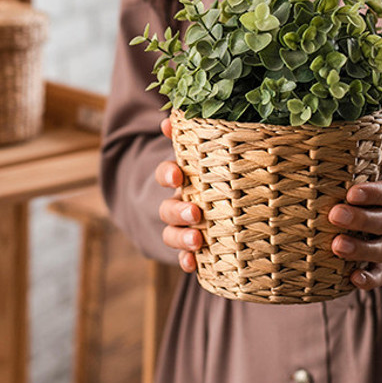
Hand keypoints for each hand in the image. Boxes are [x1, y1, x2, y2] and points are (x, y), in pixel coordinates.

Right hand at [155, 117, 203, 272]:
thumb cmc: (216, 173)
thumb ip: (193, 135)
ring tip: (197, 241)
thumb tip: (171, 117)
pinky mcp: (194, 247)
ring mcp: (184, 228)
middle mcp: (178, 203)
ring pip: (172, 234)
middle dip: (178, 211)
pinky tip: (193, 266)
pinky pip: (185, 257)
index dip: (168, 174)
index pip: (166, 174)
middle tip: (195, 212)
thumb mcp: (206, 154)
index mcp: (181, 179)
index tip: (178, 175)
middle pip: (167, 209)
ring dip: (182, 238)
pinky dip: (186, 261)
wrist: (212, 204)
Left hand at [328, 135, 381, 289]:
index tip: (351, 193)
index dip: (376, 193)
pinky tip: (352, 279)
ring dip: (363, 250)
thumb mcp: (379, 147)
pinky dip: (369, 279)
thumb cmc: (364, 163)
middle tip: (335, 215)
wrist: (365, 191)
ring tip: (337, 246)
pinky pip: (380, 274)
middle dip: (362, 220)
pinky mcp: (379, 261)